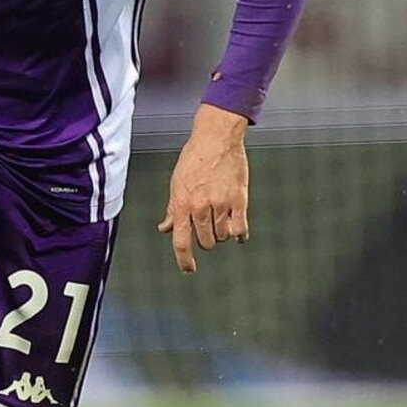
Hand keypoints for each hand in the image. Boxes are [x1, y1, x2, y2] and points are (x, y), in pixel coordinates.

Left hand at [158, 104, 249, 274]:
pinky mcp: (240, 199)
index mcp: (183, 203)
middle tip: (206, 229)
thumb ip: (173, 209)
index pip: (182, 240)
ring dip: (221, 234)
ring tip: (220, 220)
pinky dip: (240, 235)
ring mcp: (222, 204)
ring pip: (223, 236)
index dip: (184, 260)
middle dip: (206, 240)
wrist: (217, 138)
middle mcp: (202, 206)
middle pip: (206, 241)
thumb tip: (165, 228)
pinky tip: (238, 233)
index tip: (188, 269)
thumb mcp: (176, 183)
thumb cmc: (195, 157)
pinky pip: (241, 228)